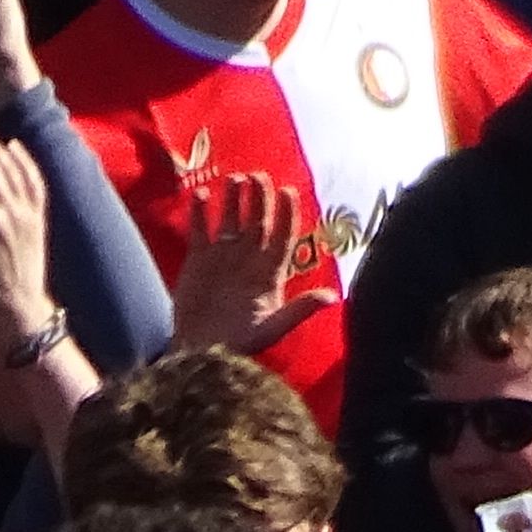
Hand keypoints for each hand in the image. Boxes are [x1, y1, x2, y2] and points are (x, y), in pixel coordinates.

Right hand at [170, 166, 333, 364]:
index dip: (287, 214)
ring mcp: (223, 256)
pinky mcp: (198, 259)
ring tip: (235, 180)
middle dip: (260, 198)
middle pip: (258, 220)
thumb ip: (299, 310)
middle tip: (259, 178)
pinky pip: (201, 229)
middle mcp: (248, 258)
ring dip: (233, 199)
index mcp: (269, 271)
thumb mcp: (272, 329)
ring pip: (231, 219)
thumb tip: (332, 298)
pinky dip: (200, 212)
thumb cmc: (239, 343)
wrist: (200, 353)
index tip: (288, 192)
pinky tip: (203, 196)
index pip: (282, 235)